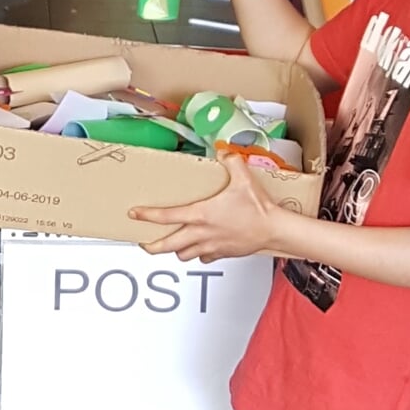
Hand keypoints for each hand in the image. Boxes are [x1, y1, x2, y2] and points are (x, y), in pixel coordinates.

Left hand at [130, 153, 281, 261]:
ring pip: (183, 255)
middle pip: (168, 245)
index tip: (135, 214)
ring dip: (176, 250)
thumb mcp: (243, 179)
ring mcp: (211, 246)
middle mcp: (202, 233)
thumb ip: (231, 162)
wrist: (275, 230)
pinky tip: (199, 248)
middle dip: (152, 246)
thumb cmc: (258, 209)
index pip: (166, 216)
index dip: (147, 215)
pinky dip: (198, 254)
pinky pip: (203, 258)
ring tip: (171, 244)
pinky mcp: (222, 254)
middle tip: (144, 243)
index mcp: (201, 215)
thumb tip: (223, 151)